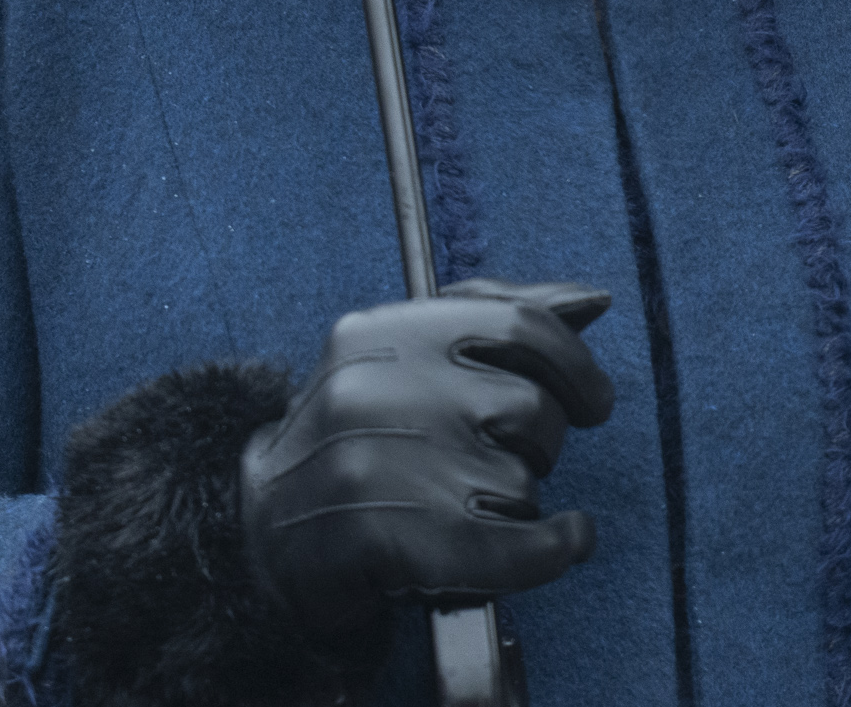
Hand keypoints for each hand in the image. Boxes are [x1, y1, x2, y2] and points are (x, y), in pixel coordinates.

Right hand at [241, 278, 617, 637]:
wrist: (257, 536)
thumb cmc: (360, 439)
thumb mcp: (411, 358)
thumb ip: (503, 317)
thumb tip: (594, 300)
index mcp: (385, 333)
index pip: (520, 325)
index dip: (575, 366)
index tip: (593, 401)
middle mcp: (376, 390)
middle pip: (529, 409)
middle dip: (537, 445)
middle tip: (501, 462)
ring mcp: (374, 466)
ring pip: (521, 480)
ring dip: (517, 501)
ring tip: (465, 506)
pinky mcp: (382, 539)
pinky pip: (515, 544)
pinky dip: (554, 550)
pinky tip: (562, 542)